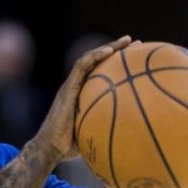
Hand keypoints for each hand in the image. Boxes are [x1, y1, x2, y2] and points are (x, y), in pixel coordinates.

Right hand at [34, 35, 133, 161]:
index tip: (136, 57)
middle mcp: (77, 86)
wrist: (50, 147)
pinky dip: (95, 56)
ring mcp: (71, 85)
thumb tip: (134, 134)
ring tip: (127, 40)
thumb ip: (108, 127)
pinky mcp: (67, 87)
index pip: (102, 73)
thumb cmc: (71, 146)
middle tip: (136, 43)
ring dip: (109, 47)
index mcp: (83, 94)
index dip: (118, 63)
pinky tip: (110, 51)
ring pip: (90, 58)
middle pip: (98, 62)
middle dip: (117, 50)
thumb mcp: (95, 133)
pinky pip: (81, 66)